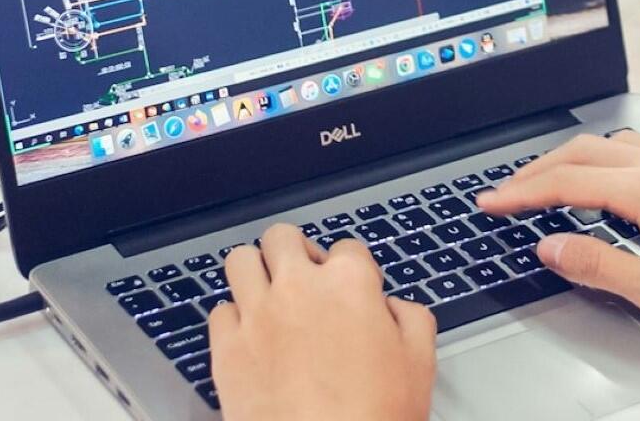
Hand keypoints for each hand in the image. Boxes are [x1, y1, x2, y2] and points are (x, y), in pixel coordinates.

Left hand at [210, 223, 436, 420]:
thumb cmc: (374, 417)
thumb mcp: (420, 360)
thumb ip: (409, 317)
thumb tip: (392, 307)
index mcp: (349, 283)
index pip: (346, 247)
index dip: (353, 271)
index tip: (353, 292)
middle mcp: (297, 288)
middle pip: (282, 237)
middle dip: (295, 253)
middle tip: (306, 280)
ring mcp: (256, 317)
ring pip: (239, 260)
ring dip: (256, 272)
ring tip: (270, 297)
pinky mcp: (226, 350)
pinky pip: (219, 312)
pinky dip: (234, 318)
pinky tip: (252, 336)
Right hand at [477, 131, 639, 341]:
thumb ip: (596, 265)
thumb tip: (551, 247)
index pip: (568, 180)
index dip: (522, 192)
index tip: (491, 201)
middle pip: (586, 152)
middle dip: (539, 169)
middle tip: (508, 192)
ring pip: (615, 147)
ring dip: (574, 160)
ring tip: (548, 185)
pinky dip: (606, 162)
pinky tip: (606, 188)